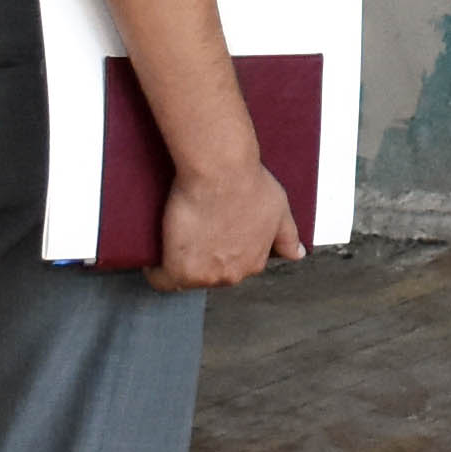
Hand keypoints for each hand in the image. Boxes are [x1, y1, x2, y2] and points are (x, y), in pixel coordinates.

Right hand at [150, 140, 301, 292]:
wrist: (221, 171)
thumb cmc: (249, 182)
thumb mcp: (279, 209)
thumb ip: (287, 235)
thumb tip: (297, 254)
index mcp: (255, 263)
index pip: (233, 267)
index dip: (220, 252)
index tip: (210, 237)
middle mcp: (233, 275)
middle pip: (210, 275)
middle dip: (201, 260)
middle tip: (193, 233)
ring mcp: (206, 275)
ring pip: (187, 278)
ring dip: (179, 264)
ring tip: (175, 240)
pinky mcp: (179, 269)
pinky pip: (162, 280)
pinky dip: (156, 273)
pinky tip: (153, 260)